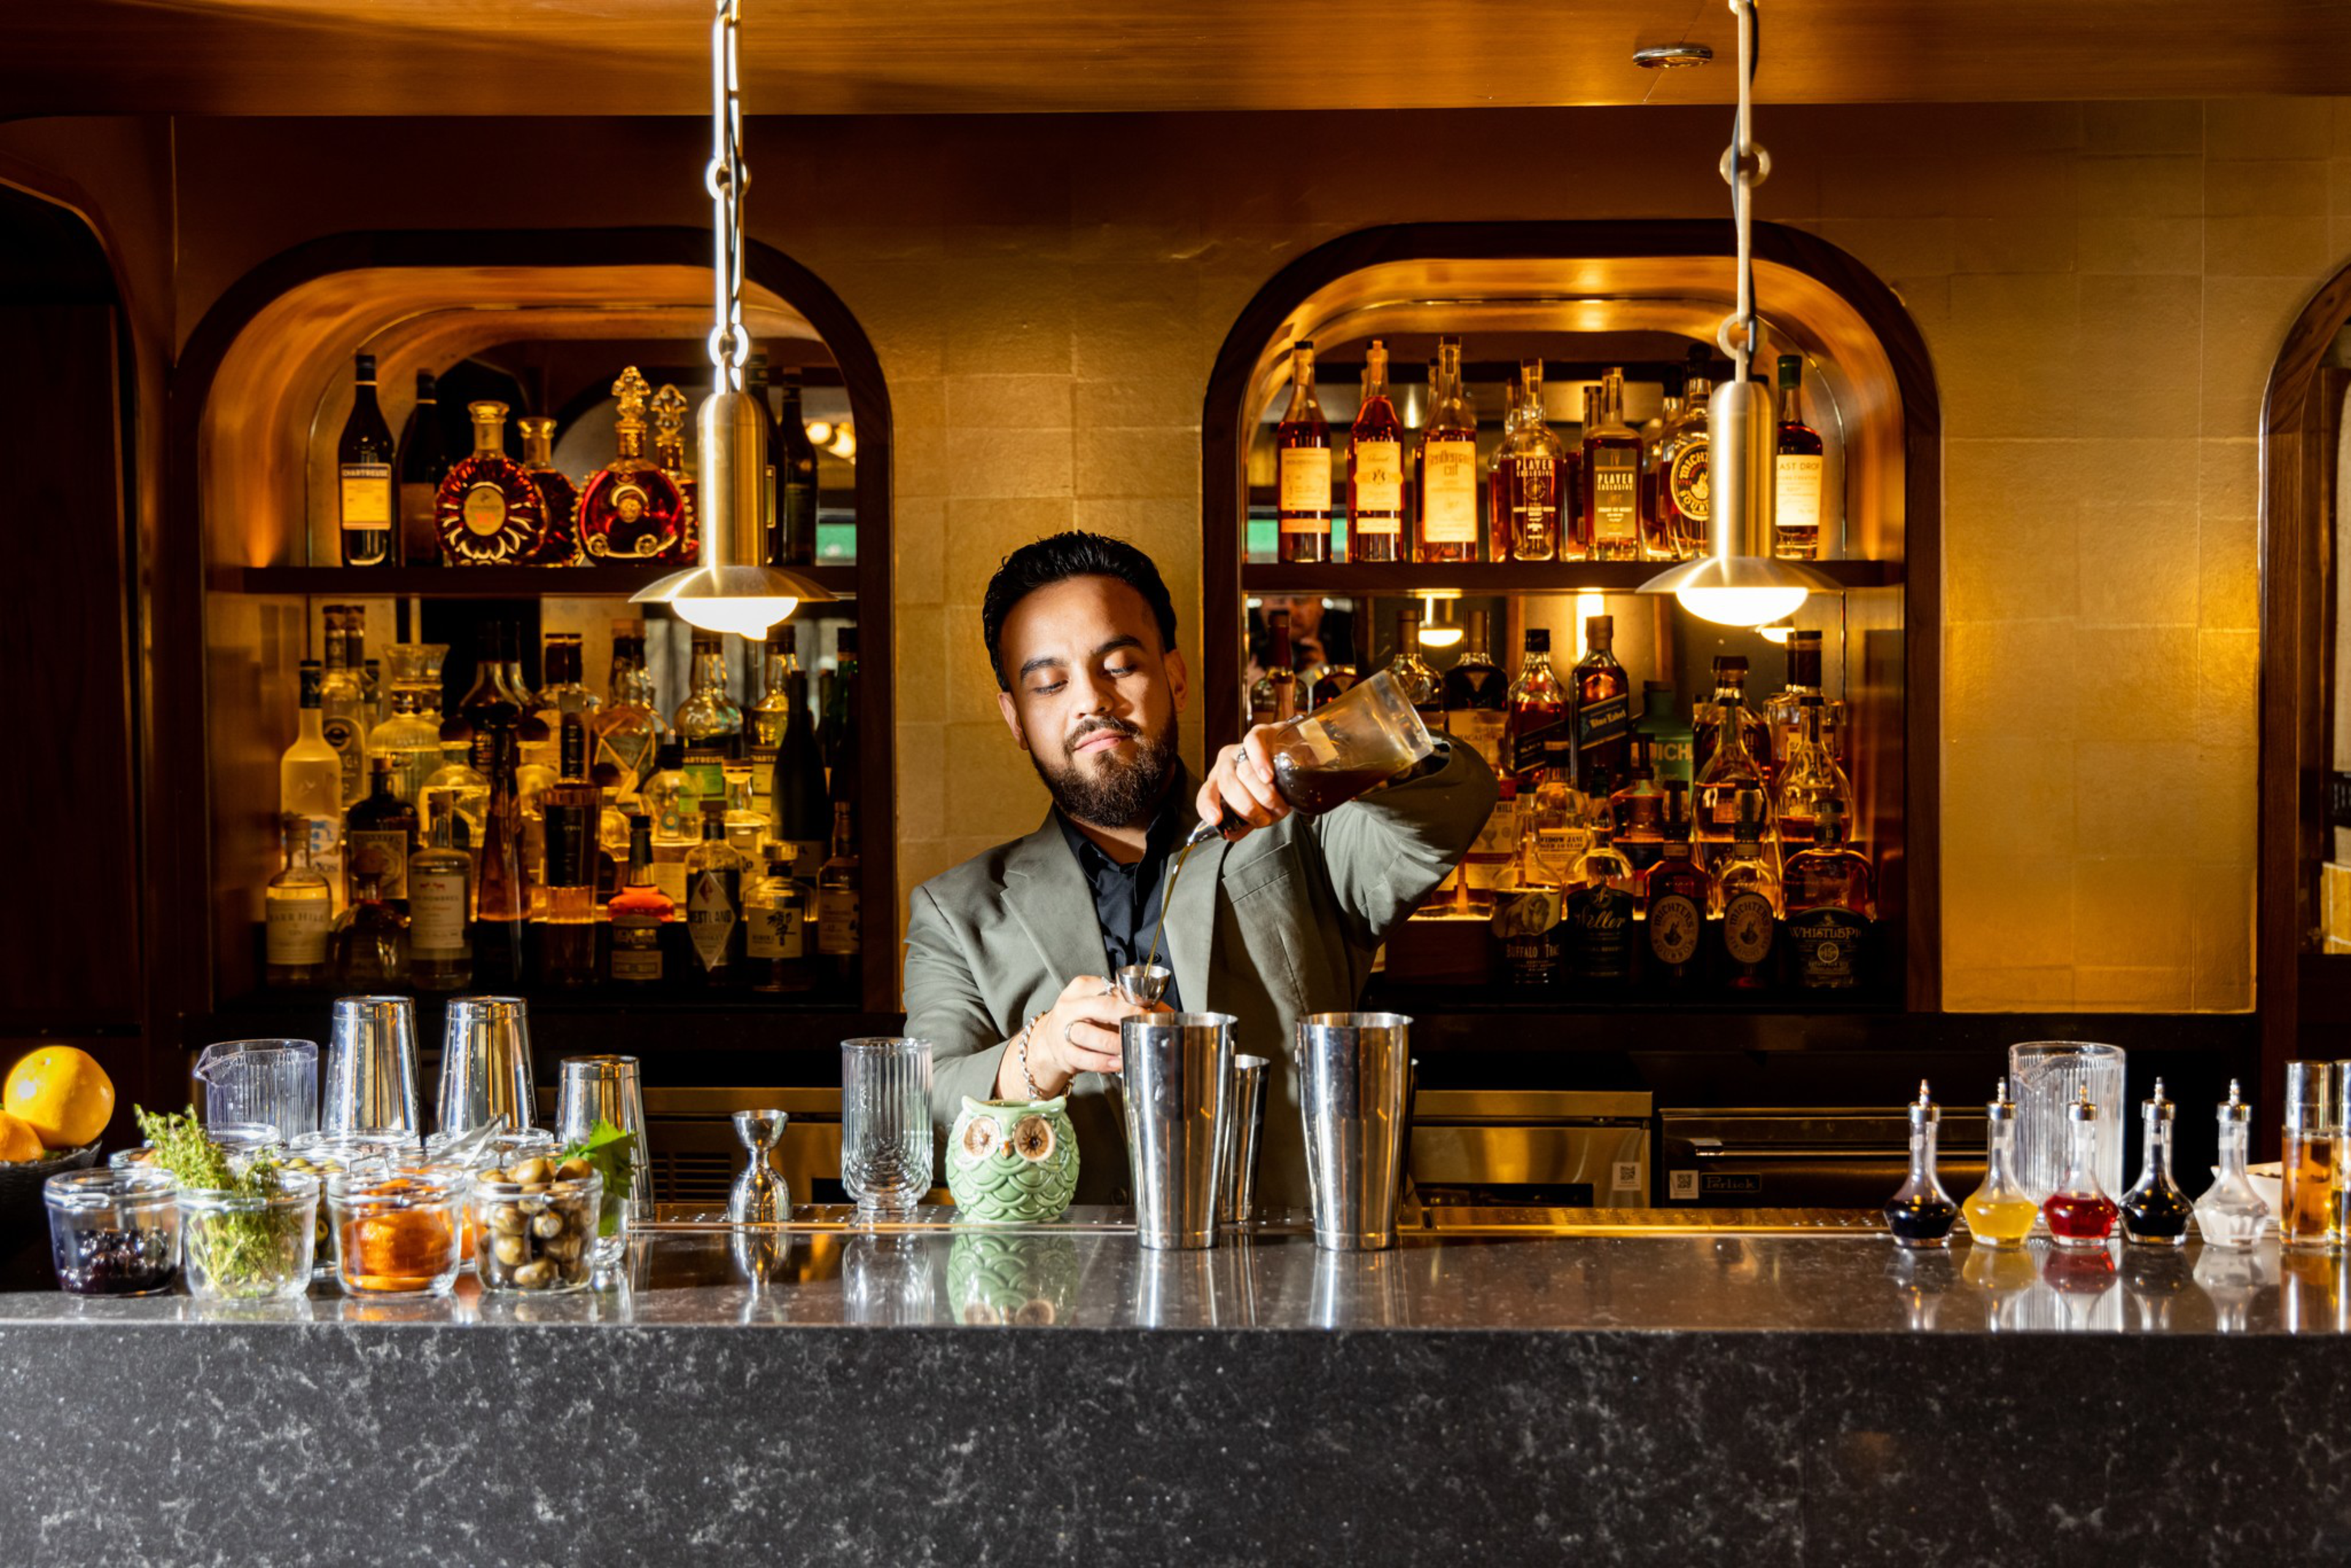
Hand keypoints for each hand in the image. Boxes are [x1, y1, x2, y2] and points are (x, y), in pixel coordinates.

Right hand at [1007, 975, 1160, 1097]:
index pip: (1109, 989)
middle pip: (1101, 1007)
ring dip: (1113, 1043)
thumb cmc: (1084, 1019)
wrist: (1051, 1039)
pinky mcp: (1064, 1052)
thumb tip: (1165, 1011)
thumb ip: (1128, 1004)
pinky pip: (1085, 1058)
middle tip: (1142, 1024)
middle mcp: (1070, 1005)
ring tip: (1129, 1047)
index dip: (1131, 1000)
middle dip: (1126, 1016)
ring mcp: (1064, 1029)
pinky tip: (1117, 1063)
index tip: (1147, 1010)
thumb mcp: (1101, 1005)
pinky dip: (1103, 1062)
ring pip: (1089, 1033)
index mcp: (1082, 987)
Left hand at [1195, 724, 1291, 841]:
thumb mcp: (1258, 807)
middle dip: (1248, 807)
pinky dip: (1260, 763)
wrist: (1295, 758)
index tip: (1217, 819)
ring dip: (1262, 794)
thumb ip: (1244, 821)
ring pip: (1242, 770)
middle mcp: (1226, 763)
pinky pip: (1252, 745)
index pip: (1206, 794)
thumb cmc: (1273, 785)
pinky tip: (1267, 776)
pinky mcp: (1259, 734)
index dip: (1208, 806)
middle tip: (1265, 818)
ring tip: (1277, 802)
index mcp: (1220, 782)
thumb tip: (1230, 836)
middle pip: (1228, 785)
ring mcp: (1241, 748)